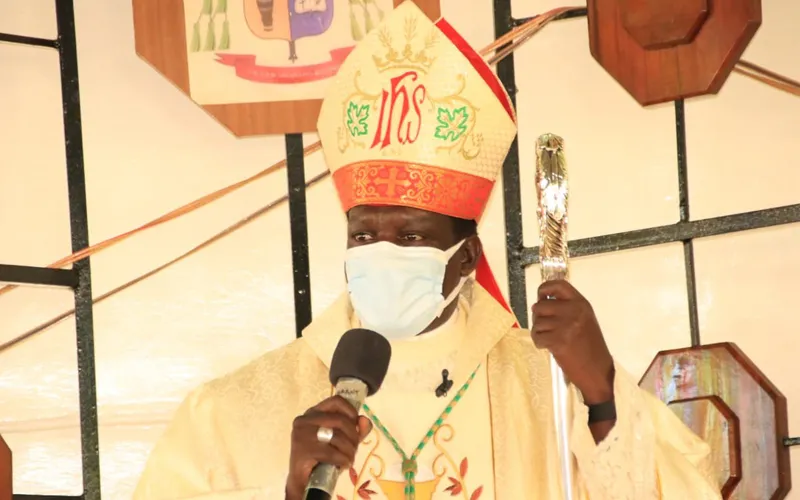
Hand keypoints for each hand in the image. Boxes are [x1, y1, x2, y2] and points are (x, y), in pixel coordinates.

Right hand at [285, 396, 372, 499]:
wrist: (304, 482)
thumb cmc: (323, 458)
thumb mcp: (342, 441)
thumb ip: (355, 429)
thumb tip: (364, 420)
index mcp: (313, 413)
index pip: (336, 401)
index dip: (351, 411)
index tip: (356, 425)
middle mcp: (305, 420)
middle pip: (340, 420)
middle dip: (353, 437)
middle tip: (353, 449)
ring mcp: (302, 435)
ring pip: (337, 437)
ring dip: (349, 451)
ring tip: (348, 459)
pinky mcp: (302, 451)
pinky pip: (332, 453)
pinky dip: (342, 460)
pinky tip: (342, 465)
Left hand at [531, 280, 614, 404]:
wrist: (598, 371)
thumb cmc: (590, 347)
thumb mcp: (584, 320)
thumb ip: (567, 308)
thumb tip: (540, 302)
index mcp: (581, 303)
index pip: (558, 285)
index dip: (544, 289)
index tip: (541, 297)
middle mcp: (574, 311)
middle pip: (540, 305)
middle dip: (538, 317)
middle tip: (547, 328)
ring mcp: (566, 325)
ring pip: (537, 322)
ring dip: (539, 332)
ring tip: (551, 339)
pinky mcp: (558, 340)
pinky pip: (537, 337)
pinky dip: (539, 343)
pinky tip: (549, 347)